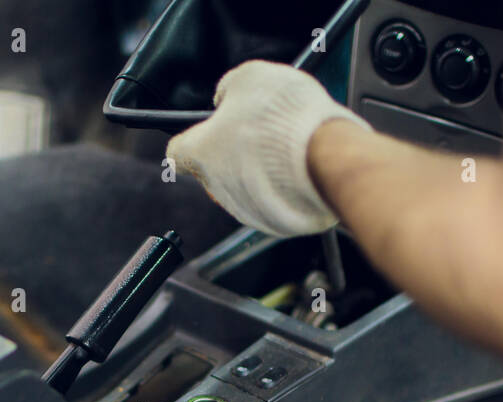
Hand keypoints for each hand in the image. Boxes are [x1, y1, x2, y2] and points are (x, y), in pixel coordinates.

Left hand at [166, 60, 370, 236]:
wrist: (325, 155)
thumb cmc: (284, 118)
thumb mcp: (249, 77)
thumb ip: (229, 88)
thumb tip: (225, 96)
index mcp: (201, 153)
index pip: (177, 153)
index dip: (190, 140)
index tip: (203, 133)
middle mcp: (217, 188)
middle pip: (215, 170)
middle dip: (232, 152)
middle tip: (257, 131)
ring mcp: (245, 210)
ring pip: (244, 188)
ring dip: (258, 170)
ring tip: (284, 147)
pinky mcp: (273, 223)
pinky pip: (271, 202)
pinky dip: (281, 187)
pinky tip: (298, 166)